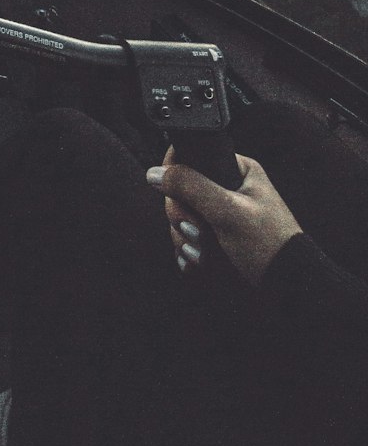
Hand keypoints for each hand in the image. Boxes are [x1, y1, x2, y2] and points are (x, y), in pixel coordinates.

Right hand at [146, 146, 302, 286]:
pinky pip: (188, 235)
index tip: (177, 197)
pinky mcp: (216, 235)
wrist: (290, 287)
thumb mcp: (228, 211)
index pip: (191, 158)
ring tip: (201, 255)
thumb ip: (191, 186)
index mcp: (236, 170)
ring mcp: (220, 212)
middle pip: (181, 190)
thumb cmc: (269, 244)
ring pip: (182, 215)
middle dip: (182, 217)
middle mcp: (227, 187)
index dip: (176, 176)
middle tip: (197, 234)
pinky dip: (188, 249)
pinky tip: (196, 262)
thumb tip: (155, 172)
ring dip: (184, 238)